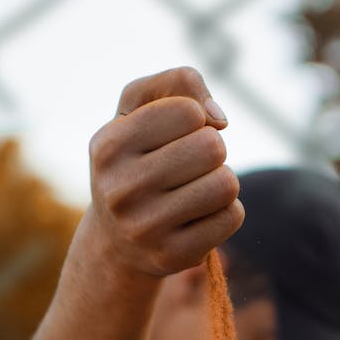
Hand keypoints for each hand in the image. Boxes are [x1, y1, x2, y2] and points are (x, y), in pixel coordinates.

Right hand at [89, 67, 243, 276]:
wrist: (115, 239)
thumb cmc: (136, 159)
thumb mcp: (140, 109)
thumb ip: (178, 83)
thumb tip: (218, 120)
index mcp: (108, 146)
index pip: (188, 111)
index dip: (194, 117)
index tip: (175, 135)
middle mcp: (120, 189)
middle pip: (212, 147)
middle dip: (211, 150)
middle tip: (190, 165)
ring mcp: (144, 228)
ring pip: (226, 184)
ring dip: (221, 181)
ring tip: (195, 189)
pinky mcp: (171, 256)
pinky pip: (231, 217)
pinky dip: (224, 211)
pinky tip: (198, 217)